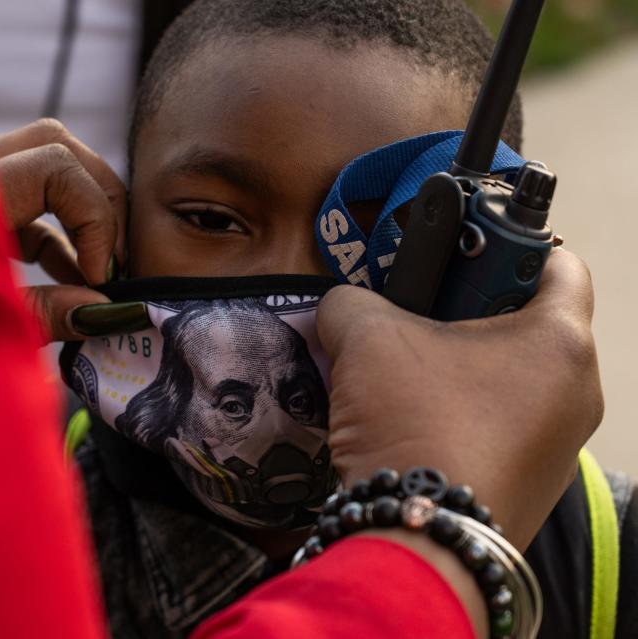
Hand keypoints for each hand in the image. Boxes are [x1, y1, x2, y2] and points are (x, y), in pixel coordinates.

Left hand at [0, 118, 126, 341]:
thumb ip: (46, 314)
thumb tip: (109, 310)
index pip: (55, 166)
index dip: (92, 218)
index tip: (99, 277)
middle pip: (57, 146)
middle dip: (101, 201)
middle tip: (113, 265)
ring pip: (46, 163)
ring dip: (83, 212)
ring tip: (97, 275)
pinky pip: (28, 196)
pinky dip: (58, 229)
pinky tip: (73, 276)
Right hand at [315, 249, 602, 550]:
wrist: (419, 540)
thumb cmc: (414, 424)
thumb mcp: (366, 338)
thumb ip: (350, 302)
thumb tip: (342, 307)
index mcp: (559, 342)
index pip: (560, 262)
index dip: (511, 243)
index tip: (465, 251)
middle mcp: (576, 393)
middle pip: (531, 325)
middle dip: (469, 312)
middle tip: (416, 314)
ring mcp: (559, 446)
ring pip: (514, 381)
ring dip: (461, 367)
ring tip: (403, 372)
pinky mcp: (530, 484)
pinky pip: (501, 427)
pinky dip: (462, 413)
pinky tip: (410, 421)